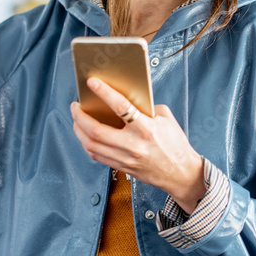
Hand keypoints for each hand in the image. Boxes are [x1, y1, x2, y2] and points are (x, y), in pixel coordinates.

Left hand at [71, 77, 205, 213]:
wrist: (180, 173)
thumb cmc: (175, 144)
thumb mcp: (165, 119)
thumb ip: (145, 108)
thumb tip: (125, 98)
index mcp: (147, 128)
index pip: (120, 106)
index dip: (104, 92)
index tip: (92, 82)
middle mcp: (134, 145)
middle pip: (96, 130)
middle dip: (80, 116)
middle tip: (75, 105)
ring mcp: (126, 158)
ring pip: (91, 145)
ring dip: (79, 130)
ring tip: (77, 119)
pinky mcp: (122, 167)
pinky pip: (96, 156)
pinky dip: (87, 143)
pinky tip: (85, 135)